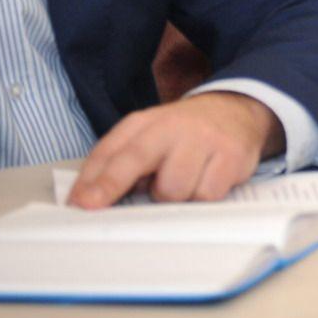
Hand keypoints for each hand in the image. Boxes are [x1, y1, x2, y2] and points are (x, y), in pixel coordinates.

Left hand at [67, 92, 283, 207]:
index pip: (117, 151)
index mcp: (146, 123)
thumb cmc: (180, 134)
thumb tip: (86, 199)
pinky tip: (205, 180)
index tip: (81, 204)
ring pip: (175, 189)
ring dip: (174, 196)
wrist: (236, 111)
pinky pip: (208, 195)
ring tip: (181, 181)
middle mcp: (175, 127)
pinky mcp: (234, 157)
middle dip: (120, 186)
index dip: (98, 181)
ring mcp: (207, 140)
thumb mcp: (144, 137)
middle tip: (117, 206)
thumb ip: (113, 162)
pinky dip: (202, 196)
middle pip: (141, 162)